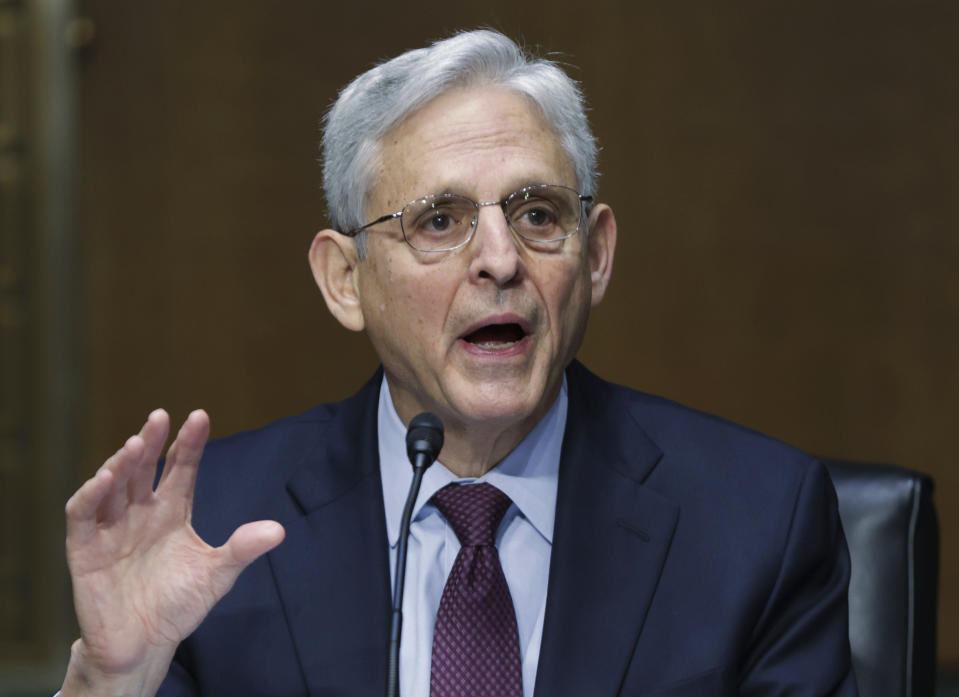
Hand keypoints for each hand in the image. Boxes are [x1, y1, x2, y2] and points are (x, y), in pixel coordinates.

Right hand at [60, 409, 284, 696]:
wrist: (144, 644)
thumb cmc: (180, 604)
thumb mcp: (217, 574)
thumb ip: (242, 549)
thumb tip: (278, 530)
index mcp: (172, 511)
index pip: (181, 468)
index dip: (189, 443)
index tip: (200, 417)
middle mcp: (141, 512)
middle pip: (144, 468)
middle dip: (152, 442)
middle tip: (160, 417)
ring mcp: (112, 528)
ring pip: (113, 485)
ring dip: (121, 463)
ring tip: (135, 444)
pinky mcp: (85, 549)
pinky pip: (83, 515)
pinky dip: (90, 496)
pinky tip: (104, 478)